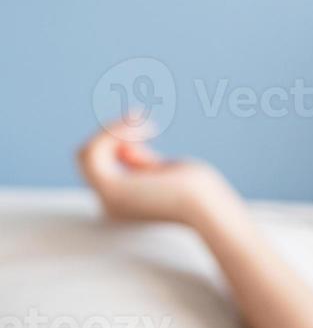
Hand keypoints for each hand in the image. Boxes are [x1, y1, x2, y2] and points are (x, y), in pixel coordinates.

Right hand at [76, 119, 235, 226]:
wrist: (210, 206)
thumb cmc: (200, 190)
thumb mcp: (165, 170)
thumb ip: (142, 162)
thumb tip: (122, 145)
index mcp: (122, 202)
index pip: (101, 164)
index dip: (118, 141)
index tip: (147, 128)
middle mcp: (109, 205)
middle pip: (88, 157)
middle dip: (112, 134)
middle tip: (142, 121)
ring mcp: (107, 200)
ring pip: (86, 153)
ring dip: (112, 130)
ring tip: (141, 121)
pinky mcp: (110, 190)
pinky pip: (92, 152)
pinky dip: (111, 132)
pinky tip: (137, 125)